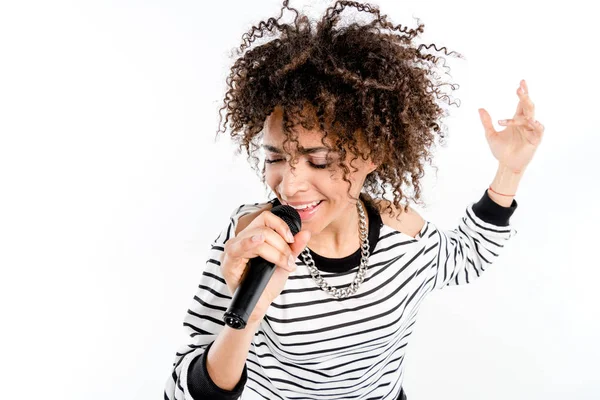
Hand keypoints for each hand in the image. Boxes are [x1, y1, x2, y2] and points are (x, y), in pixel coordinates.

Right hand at [220, 209, 310, 325]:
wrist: (260, 305)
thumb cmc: (268, 284)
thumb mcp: (285, 262)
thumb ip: (294, 248)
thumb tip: (306, 232)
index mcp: (251, 237)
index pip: (265, 218)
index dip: (281, 226)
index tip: (292, 241)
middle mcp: (239, 241)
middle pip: (264, 228)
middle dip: (282, 244)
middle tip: (289, 261)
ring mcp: (232, 251)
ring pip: (258, 237)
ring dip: (276, 250)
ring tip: (284, 264)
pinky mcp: (228, 263)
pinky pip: (238, 248)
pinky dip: (250, 243)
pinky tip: (258, 241)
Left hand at [478, 79, 544, 173]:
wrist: (506, 165)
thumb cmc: (500, 150)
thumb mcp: (490, 134)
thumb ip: (486, 122)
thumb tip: (480, 109)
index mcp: (516, 120)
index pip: (521, 103)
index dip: (522, 93)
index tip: (521, 83)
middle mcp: (525, 123)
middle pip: (527, 107)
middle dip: (524, 97)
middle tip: (520, 88)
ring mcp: (531, 131)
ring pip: (530, 116)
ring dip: (524, 110)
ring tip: (520, 102)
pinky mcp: (535, 140)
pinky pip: (538, 130)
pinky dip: (536, 125)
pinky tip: (531, 121)